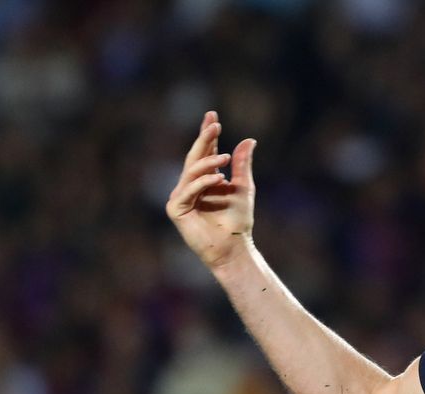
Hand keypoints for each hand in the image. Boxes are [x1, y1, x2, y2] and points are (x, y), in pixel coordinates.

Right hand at [165, 111, 256, 268]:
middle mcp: (190, 186)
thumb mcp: (243, 188)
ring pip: (191, 172)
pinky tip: (218, 179)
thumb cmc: (238, 221)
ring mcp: (181, 197)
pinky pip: (187, 191)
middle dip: (204, 139)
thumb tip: (249, 140)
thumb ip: (242, 165)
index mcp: (205, 179)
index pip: (205, 152)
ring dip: (208, 162)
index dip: (207, 134)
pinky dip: (202, 183)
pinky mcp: (176, 209)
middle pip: (195, 157)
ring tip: (225, 158)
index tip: (212, 115)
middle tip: (214, 124)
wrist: (234, 247)